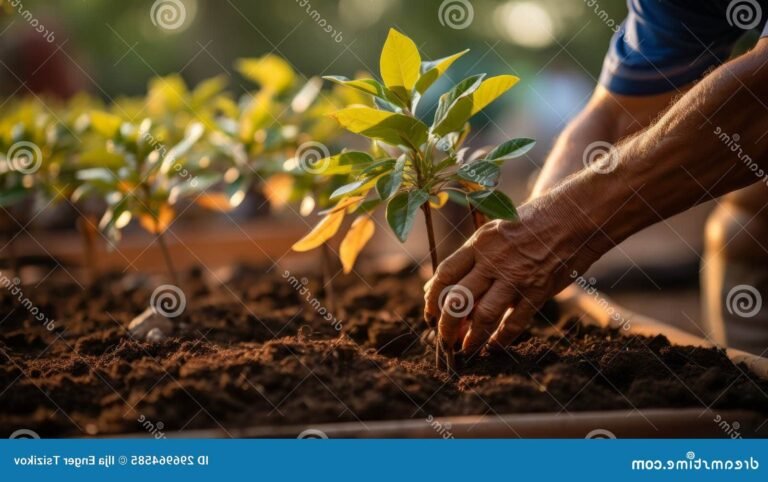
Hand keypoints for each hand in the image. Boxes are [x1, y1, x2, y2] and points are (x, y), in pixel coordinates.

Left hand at [423, 203, 600, 354]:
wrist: (573, 217)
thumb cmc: (528, 224)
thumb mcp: (491, 232)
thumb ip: (466, 259)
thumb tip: (435, 286)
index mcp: (479, 244)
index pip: (445, 275)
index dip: (431, 298)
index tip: (429, 314)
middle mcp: (493, 261)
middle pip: (458, 300)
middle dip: (446, 326)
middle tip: (444, 340)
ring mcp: (516, 277)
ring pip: (483, 316)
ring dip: (471, 338)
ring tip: (465, 349)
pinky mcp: (538, 290)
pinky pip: (515, 322)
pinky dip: (501, 339)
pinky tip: (493, 347)